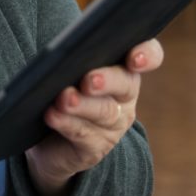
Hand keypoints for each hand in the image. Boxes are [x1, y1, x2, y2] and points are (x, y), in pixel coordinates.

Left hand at [24, 39, 163, 195]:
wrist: (47, 139)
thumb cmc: (60, 89)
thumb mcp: (69, 67)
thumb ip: (73, 55)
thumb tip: (60, 48)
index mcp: (123, 66)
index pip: (149, 55)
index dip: (147, 55)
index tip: (134, 59)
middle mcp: (125, 95)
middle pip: (125, 84)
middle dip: (107, 80)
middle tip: (89, 80)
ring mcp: (114, 124)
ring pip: (104, 112)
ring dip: (83, 105)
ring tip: (64, 99)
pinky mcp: (96, 147)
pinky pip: (84, 134)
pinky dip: (67, 123)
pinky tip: (52, 115)